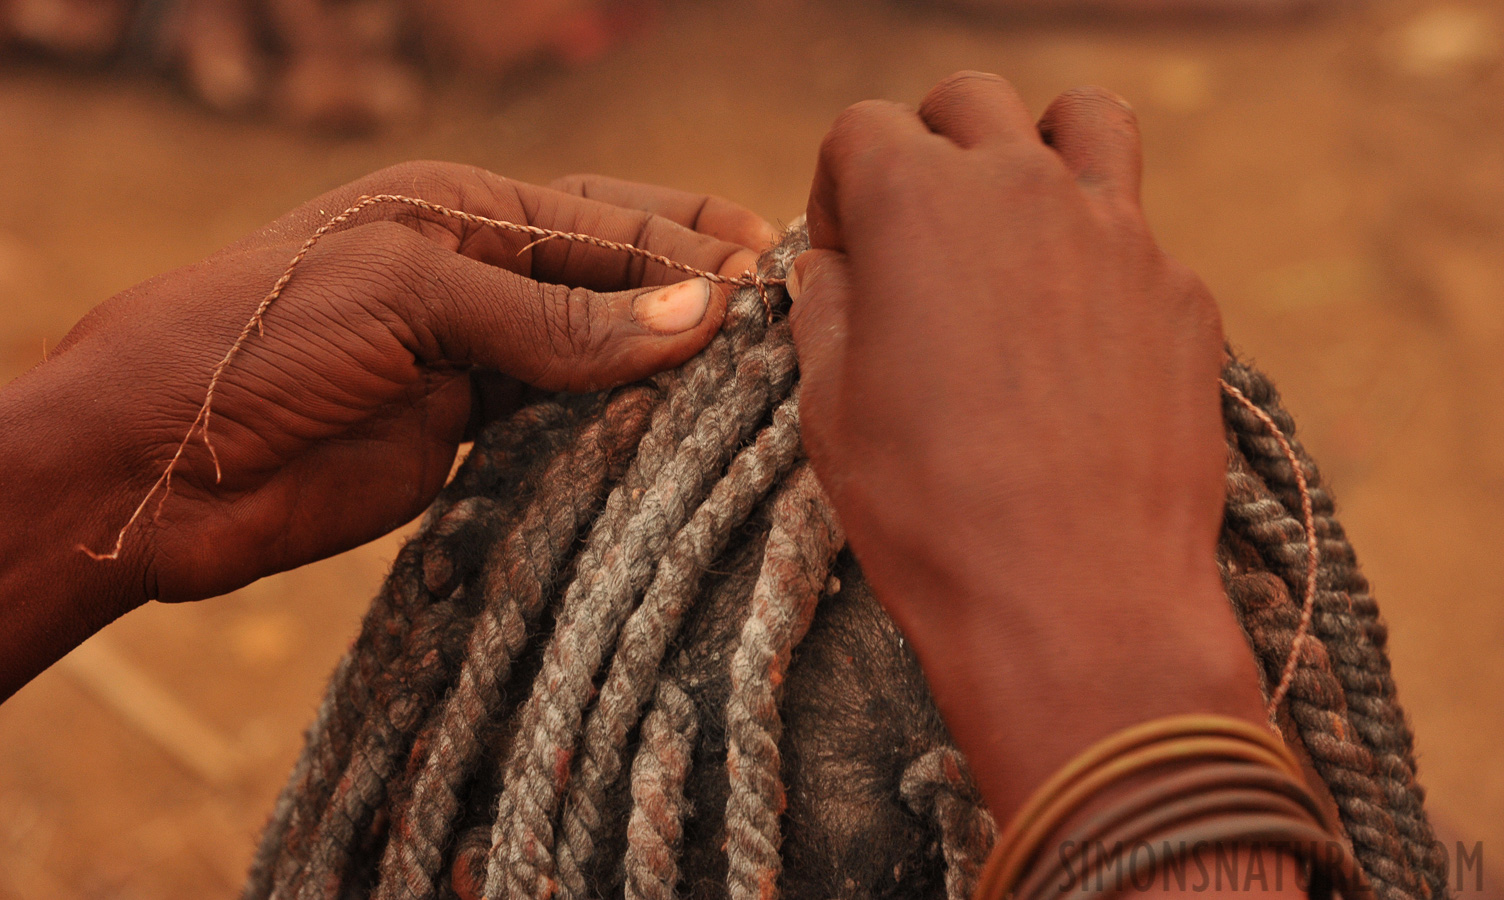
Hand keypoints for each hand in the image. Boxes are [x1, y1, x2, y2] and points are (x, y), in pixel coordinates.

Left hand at [0, 163, 770, 696]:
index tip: (769, 280)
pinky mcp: (466, 437)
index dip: (690, 246)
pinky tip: (676, 431)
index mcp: (458, 209)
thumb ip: (554, 318)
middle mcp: (475, 275)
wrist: (154, 464)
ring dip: (668, 362)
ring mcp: (474, 358)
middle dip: (696, 285)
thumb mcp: (410, 300)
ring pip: (600, 350)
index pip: (605, 220)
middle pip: (614, 272)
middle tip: (783, 311)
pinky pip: (566, 422)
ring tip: (751, 378)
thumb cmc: (257, 340)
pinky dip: (622, 425)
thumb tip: (697, 317)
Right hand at [788, 73, 1266, 817]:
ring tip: (1021, 220)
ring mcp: (1120, 234)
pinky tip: (1079, 343)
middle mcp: (1025, 191)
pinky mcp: (1181, 294)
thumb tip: (836, 268)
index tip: (843, 249)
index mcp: (918, 204)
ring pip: (1087, 121)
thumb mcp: (831, 408)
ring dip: (1041, 147)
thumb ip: (827, 307)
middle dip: (932, 144)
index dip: (840, 185)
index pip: (865, 128)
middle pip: (972, 101)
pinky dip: (1099, 258)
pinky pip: (1137, 235)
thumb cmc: (930, 511)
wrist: (1075, 601)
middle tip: (920, 227)